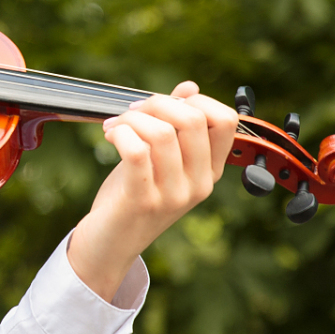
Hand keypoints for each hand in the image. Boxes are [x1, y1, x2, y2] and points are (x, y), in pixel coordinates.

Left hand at [66, 81, 238, 299]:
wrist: (108, 245)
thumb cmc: (132, 196)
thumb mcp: (159, 159)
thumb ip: (175, 124)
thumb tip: (189, 88)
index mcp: (210, 171)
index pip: (226, 120)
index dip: (194, 101)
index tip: (164, 106)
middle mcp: (199, 184)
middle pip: (192, 119)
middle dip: (156, 103)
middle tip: (131, 114)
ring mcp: (173, 195)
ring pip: (160, 132)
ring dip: (131, 119)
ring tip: (115, 127)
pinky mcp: (143, 200)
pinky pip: (136, 151)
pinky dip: (120, 133)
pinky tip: (110, 136)